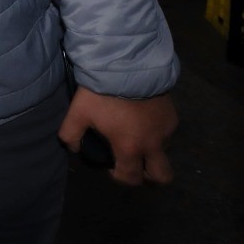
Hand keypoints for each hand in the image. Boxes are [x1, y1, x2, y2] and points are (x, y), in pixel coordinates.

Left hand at [58, 87, 177, 185]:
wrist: (127, 65)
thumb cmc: (101, 93)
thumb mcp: (77, 113)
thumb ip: (71, 135)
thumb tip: (73, 148)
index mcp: (129, 148)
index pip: (130, 177)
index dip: (120, 177)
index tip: (111, 166)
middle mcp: (153, 144)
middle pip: (162, 176)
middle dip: (149, 176)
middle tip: (134, 163)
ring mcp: (166, 130)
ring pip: (164, 152)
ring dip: (151, 150)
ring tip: (133, 133)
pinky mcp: (173, 116)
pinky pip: (166, 132)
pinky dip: (156, 132)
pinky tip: (141, 118)